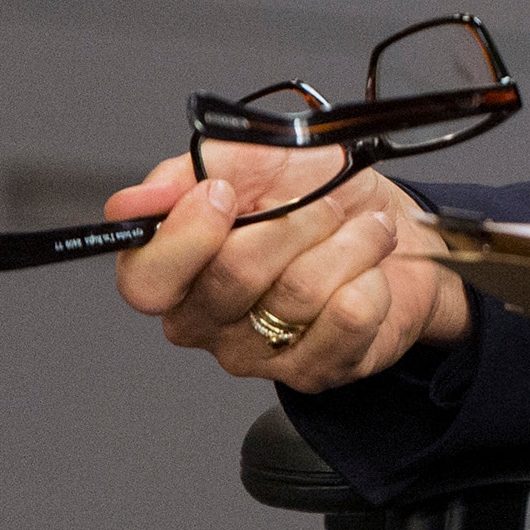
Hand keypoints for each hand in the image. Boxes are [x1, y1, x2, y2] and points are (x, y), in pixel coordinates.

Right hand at [106, 155, 471, 394]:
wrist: (397, 227)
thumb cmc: (320, 194)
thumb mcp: (257, 159)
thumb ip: (191, 171)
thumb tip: (133, 203)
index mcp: (178, 270)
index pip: (145, 280)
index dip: (186, 237)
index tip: (224, 193)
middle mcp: (206, 320)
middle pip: (234, 277)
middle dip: (296, 222)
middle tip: (325, 204)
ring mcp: (258, 352)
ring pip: (298, 295)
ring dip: (349, 244)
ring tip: (364, 230)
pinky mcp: (315, 370)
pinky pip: (348, 320)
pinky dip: (372, 279)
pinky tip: (371, 271)